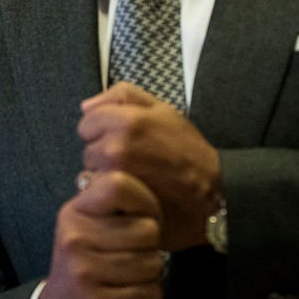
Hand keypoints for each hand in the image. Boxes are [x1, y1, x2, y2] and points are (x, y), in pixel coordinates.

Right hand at [38, 170, 163, 298]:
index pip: (119, 185)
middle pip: (147, 229)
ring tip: (130, 273)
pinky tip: (129, 294)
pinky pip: (150, 295)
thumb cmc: (88, 260)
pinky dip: (148, 298)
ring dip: (150, 273)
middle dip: (151, 245)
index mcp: (74, 211)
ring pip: (153, 264)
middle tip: (135, 251)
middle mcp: (74, 237)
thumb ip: (111, 202)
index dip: (146, 200)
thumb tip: (147, 173)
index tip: (145, 215)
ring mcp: (82, 271)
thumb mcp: (89, 223)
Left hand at [79, 82, 221, 250]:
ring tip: (133, 176)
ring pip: (90, 172)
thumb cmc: (187, 150)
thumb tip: (86, 106)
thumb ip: (123, 97)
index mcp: (125, 121)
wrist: (211, 193)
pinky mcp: (116, 202)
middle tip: (133, 159)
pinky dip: (106, 194)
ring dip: (104, 174)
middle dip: (104, 152)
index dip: (103, 129)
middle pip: (88, 148)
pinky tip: (128, 192)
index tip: (122, 138)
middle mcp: (115, 148)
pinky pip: (96, 194)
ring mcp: (114, 177)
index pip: (87, 123)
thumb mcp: (163, 110)